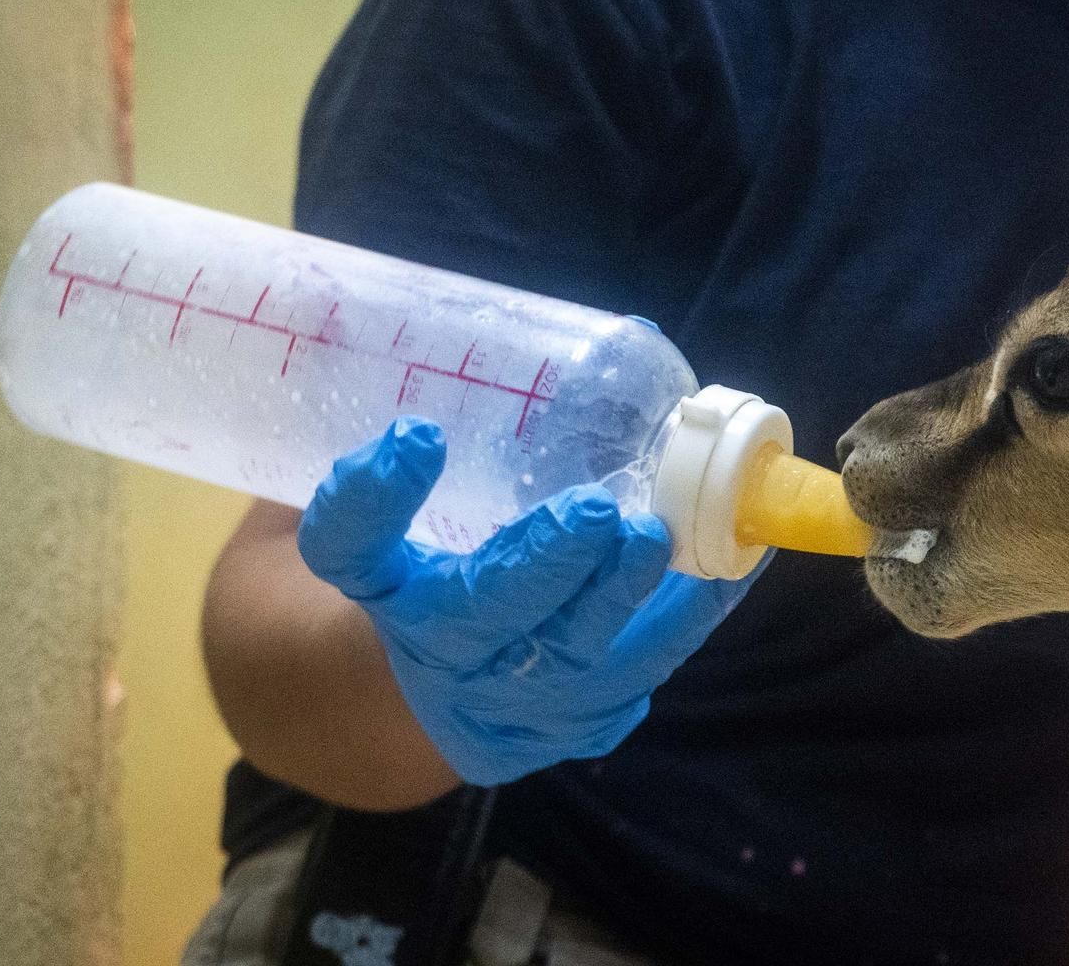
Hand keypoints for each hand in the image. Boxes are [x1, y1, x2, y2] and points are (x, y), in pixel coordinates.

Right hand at [296, 417, 760, 785]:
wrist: (443, 692)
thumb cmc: (449, 565)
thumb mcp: (430, 510)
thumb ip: (475, 437)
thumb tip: (606, 335)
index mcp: (381, 587)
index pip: (347, 547)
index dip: (371, 497)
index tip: (419, 433)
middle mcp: (432, 651)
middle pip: (477, 613)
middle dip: (543, 563)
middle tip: (597, 508)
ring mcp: (503, 706)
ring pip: (568, 662)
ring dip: (624, 600)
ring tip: (661, 541)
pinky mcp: (567, 732)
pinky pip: (630, 684)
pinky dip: (680, 625)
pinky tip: (722, 572)